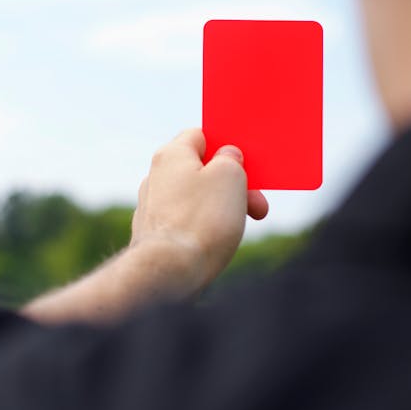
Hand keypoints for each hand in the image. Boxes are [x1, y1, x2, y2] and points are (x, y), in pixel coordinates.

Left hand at [131, 128, 268, 290]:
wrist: (169, 273)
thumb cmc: (202, 220)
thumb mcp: (231, 176)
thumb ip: (232, 159)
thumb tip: (227, 157)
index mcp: (171, 155)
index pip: (200, 136)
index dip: (226, 147)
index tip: (245, 166)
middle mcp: (156, 177)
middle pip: (201, 171)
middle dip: (234, 185)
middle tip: (258, 205)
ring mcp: (152, 208)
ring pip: (196, 199)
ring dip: (222, 209)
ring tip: (240, 227)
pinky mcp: (154, 236)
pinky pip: (185, 223)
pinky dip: (203, 229)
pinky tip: (214, 243)